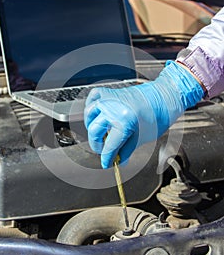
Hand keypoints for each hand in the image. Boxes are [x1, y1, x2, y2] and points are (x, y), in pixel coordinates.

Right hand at [84, 61, 203, 168]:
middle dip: (98, 145)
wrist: (165, 96)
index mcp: (123, 122)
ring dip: (92, 127)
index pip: (109, 146)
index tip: (106, 162)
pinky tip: (95, 115)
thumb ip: (127, 149)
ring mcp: (110, 99)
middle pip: (95, 132)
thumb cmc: (159, 114)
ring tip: (99, 134)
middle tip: (104, 150)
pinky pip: (93, 98)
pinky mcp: (111, 92)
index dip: (106, 158)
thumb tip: (119, 159)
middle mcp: (113, 109)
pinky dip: (91, 107)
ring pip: (90, 114)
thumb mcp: (143, 137)